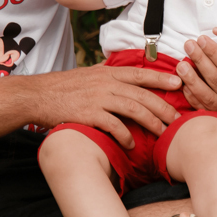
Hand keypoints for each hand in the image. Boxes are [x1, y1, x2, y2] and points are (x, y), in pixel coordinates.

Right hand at [33, 63, 180, 148]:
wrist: (37, 95)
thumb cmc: (62, 86)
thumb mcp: (87, 74)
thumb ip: (105, 75)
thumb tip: (118, 73)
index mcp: (107, 72)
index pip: (140, 74)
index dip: (161, 79)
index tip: (179, 84)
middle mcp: (106, 83)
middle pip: (142, 95)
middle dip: (163, 107)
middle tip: (176, 118)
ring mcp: (98, 98)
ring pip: (134, 109)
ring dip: (151, 122)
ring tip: (162, 132)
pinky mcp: (89, 114)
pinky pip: (114, 126)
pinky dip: (125, 136)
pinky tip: (131, 144)